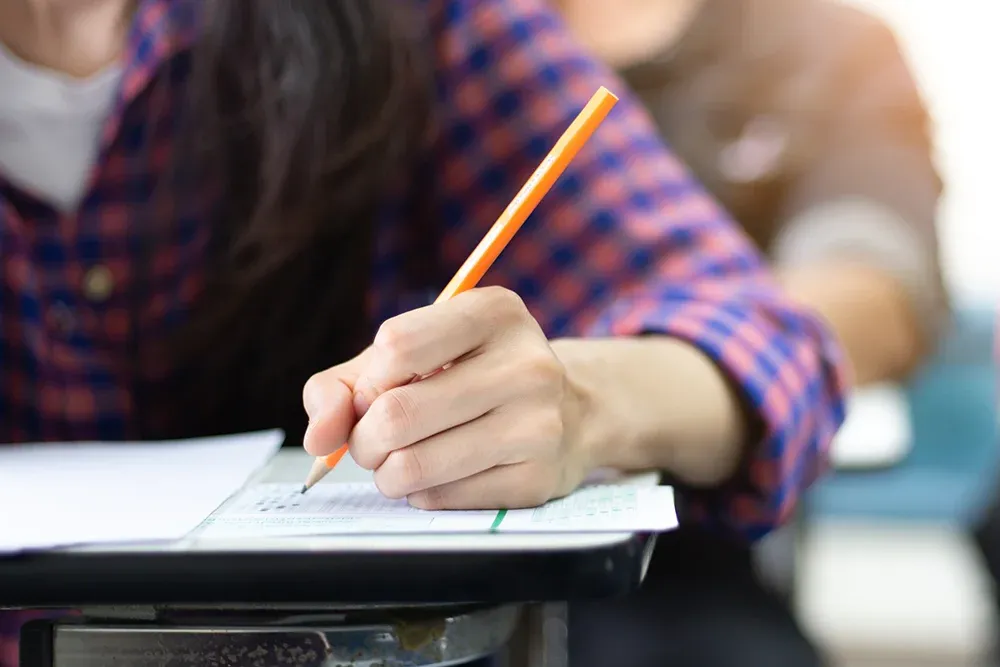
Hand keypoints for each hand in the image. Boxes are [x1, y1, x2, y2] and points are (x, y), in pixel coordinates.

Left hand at [302, 287, 590, 509]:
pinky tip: (441, 475)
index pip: (396, 346)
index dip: (367, 381)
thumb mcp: (410, 358)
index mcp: (494, 312)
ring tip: (399, 462)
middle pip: (397, 413)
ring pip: (413, 465)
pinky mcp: (536, 480)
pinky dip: (422, 494)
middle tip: (374, 441)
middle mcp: (526, 364)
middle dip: (364, 439)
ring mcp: (538, 425)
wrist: (568, 416)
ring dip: (386, 473)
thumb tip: (319, 438)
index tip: (376, 393)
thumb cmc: (469, 378)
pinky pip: (440, 498)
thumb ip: (344, 386)